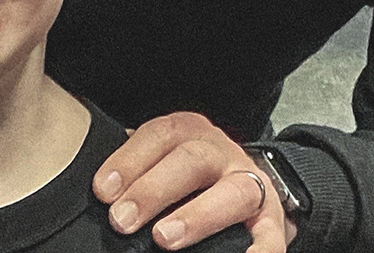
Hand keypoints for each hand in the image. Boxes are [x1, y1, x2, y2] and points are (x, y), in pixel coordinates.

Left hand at [93, 112, 290, 252]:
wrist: (247, 187)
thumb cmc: (186, 181)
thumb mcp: (159, 162)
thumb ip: (133, 174)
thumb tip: (101, 200)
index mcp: (189, 133)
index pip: (158, 135)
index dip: (128, 161)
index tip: (102, 191)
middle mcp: (221, 154)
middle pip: (191, 160)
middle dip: (153, 190)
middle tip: (122, 220)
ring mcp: (250, 185)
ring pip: (231, 193)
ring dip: (196, 217)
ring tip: (164, 238)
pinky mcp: (272, 222)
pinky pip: (267, 237)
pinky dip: (255, 251)